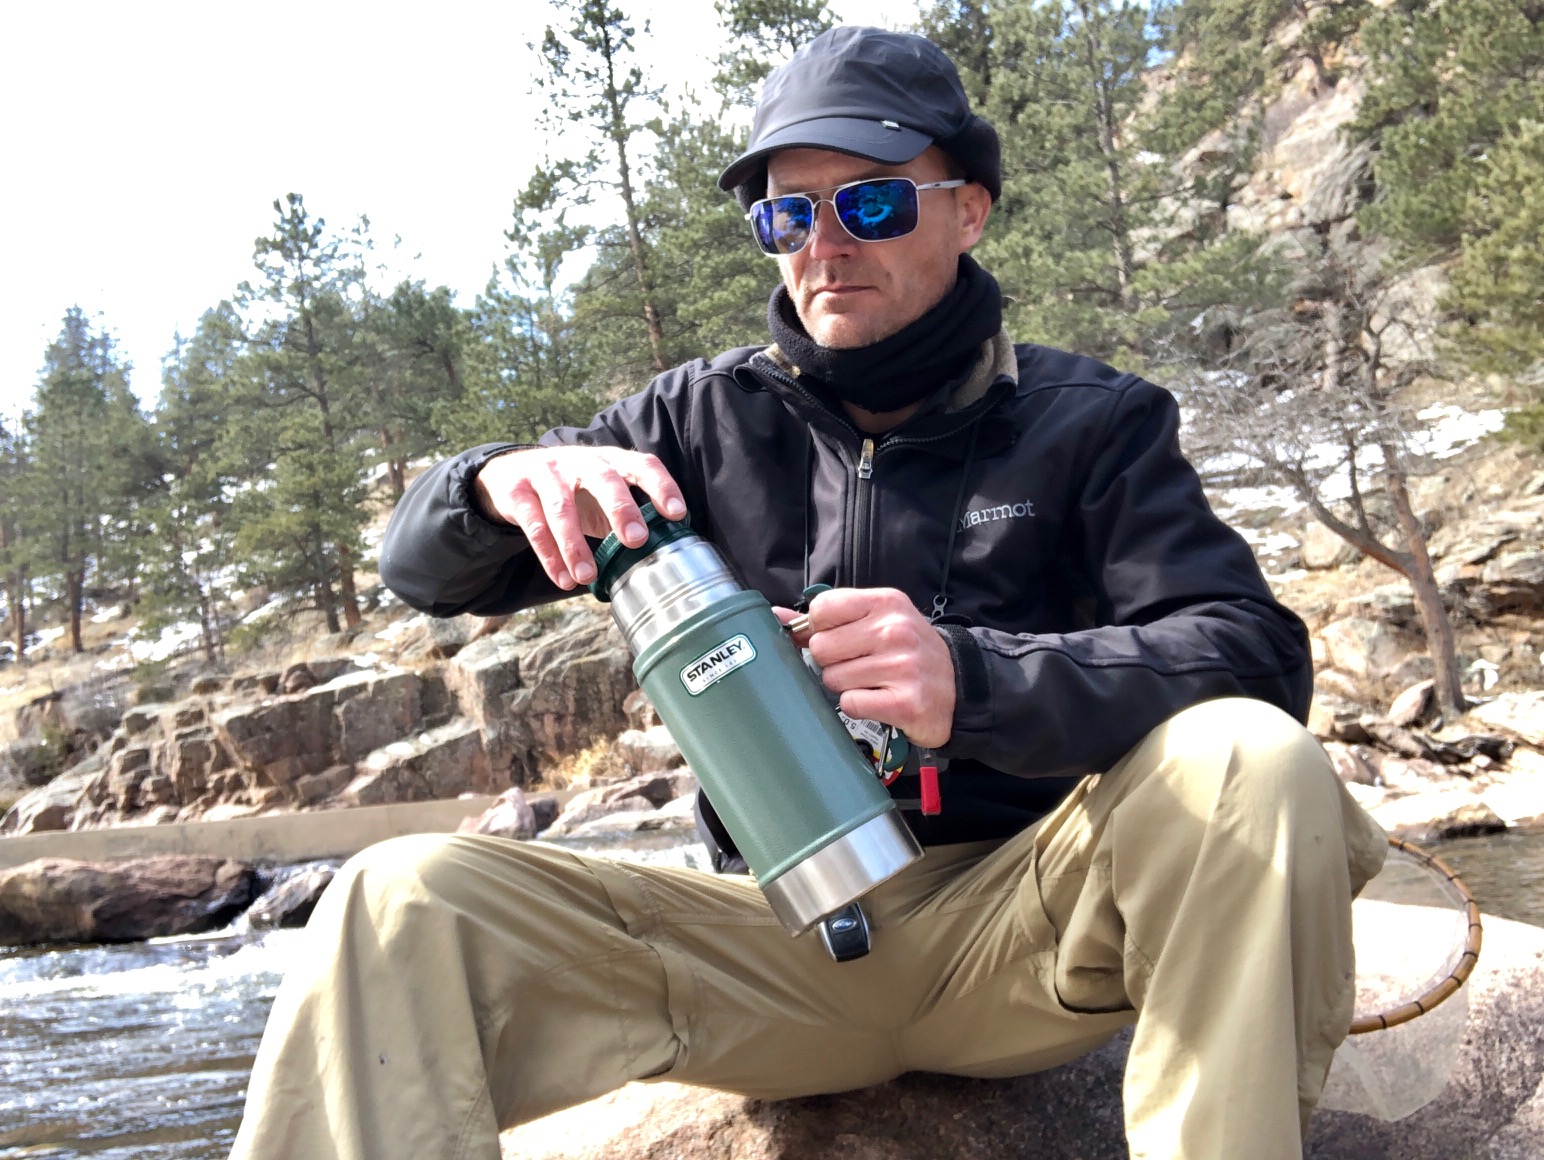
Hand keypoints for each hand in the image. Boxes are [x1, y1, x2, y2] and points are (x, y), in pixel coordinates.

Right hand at [473, 446, 686, 589]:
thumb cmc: (572, 490)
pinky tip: (564, 578)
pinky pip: (534, 525)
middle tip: (636, 540)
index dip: (661, 485)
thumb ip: (627, 516)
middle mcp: (579, 461)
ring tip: (587, 576)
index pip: (640, 464)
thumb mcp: (601, 494)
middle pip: (603, 479)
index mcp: (609, 460)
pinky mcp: (517, 492)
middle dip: (621, 508)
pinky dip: (549, 555)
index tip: (677, 514)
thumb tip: (664, 554)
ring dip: (575, 544)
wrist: (510, 473)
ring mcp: (546, 474)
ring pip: (561, 507)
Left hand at [779, 588, 955, 748]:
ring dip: (845, 686)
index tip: (838, 638)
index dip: (820, 628)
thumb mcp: (877, 621)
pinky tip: (878, 699)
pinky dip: (859, 706)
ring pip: (833, 679)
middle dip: (831, 661)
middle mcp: (895, 631)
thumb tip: (774, 617)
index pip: (822, 609)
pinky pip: (851, 704)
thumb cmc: (908, 651)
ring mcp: (902, 667)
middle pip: (821, 647)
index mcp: (886, 603)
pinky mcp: (905, 702)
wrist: (959, 686)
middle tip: (857, 664)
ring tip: (872, 682)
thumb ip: (827, 619)